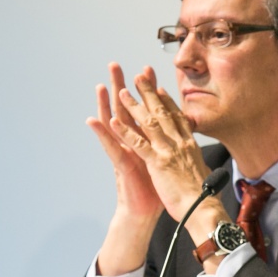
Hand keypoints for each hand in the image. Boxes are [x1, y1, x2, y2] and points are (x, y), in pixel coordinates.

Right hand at [86, 63, 164, 222]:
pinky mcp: (121, 165)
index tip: (149, 71)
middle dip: (122, 87)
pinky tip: (93, 120)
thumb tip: (184, 131)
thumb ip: (170, 144)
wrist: (147, 211)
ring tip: (101, 84)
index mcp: (146, 139)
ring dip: (106, 104)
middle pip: (126, 109)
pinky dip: (103, 133)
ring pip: (114, 124)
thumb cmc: (159, 187)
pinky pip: (111, 147)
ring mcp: (125, 151)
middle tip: (115, 65)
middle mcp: (132, 142)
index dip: (147, 91)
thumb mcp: (169, 160)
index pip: (146, 109)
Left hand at [110, 66, 213, 219]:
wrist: (203, 208)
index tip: (160, 88)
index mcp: (190, 146)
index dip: (167, 102)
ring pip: (149, 123)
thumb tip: (200, 161)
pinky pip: (138, 144)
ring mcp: (169, 151)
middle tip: (140, 77)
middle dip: (150, 94)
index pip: (177, 118)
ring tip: (122, 91)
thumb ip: (197, 162)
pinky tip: (113, 121)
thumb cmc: (204, 195)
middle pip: (163, 113)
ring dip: (134, 106)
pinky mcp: (158, 162)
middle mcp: (180, 143)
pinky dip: (124, 131)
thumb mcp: (203, 172)